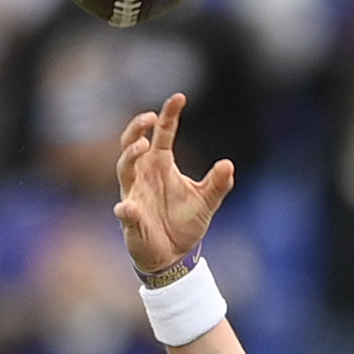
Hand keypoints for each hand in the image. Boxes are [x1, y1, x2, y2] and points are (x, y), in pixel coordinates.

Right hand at [115, 91, 231, 279]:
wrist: (174, 256)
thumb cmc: (185, 224)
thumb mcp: (207, 201)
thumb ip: (217, 184)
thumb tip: (228, 164)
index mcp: (161, 165)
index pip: (163, 134)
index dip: (168, 115)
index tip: (179, 97)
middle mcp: (144, 175)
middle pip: (133, 144)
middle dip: (137, 129)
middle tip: (150, 118)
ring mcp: (134, 195)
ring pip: (124, 170)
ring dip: (130, 157)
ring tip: (142, 147)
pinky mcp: (130, 220)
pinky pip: (126, 213)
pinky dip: (127, 210)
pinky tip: (130, 208)